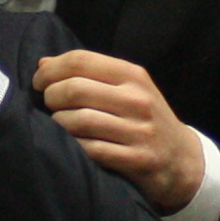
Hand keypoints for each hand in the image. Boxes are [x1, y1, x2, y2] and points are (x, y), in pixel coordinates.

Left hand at [31, 51, 203, 212]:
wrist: (181, 159)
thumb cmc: (143, 119)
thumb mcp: (125, 89)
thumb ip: (87, 75)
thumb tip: (43, 64)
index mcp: (132, 75)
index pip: (80, 60)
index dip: (51, 71)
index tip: (39, 83)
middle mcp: (137, 99)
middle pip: (75, 89)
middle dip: (51, 98)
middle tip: (48, 107)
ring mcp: (139, 130)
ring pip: (79, 121)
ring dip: (58, 125)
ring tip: (58, 127)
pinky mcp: (137, 159)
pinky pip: (91, 150)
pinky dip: (73, 147)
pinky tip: (71, 147)